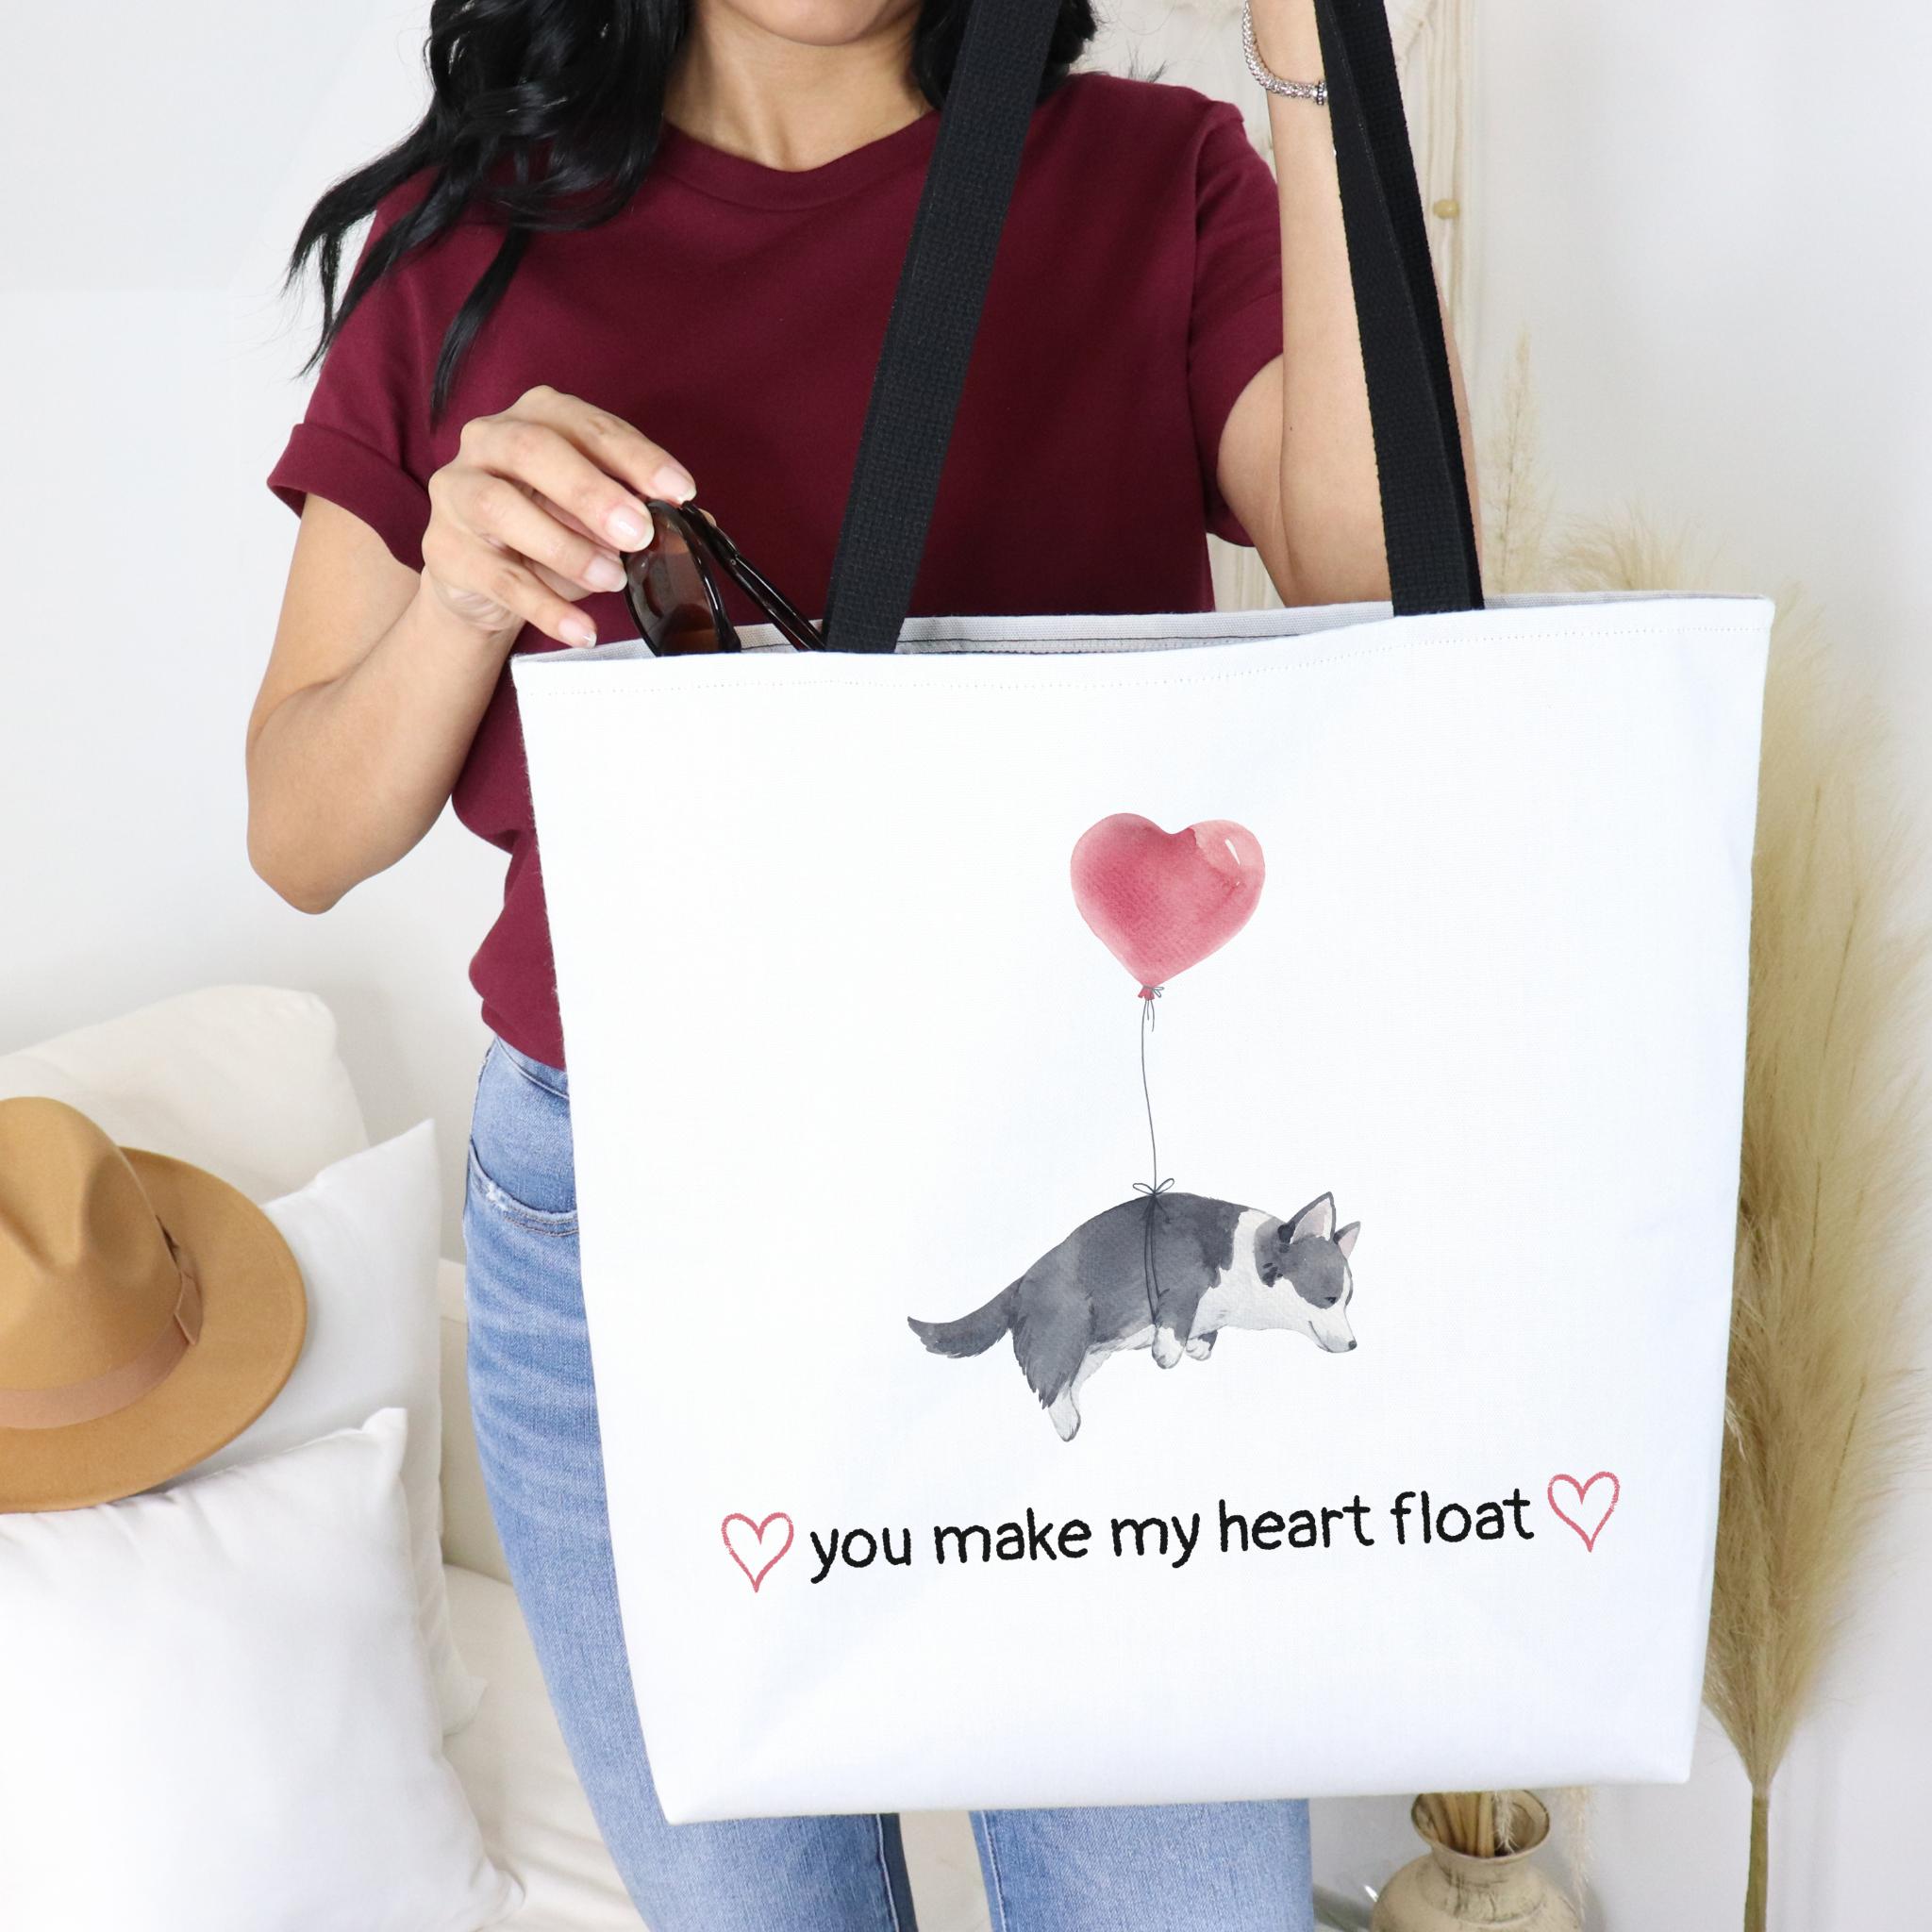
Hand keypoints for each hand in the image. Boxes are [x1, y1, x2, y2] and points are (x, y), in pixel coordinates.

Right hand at [420, 385, 696, 648]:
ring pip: (502, 508)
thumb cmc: (548, 530)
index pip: (588, 426)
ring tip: (612, 580)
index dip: (636, 457)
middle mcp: (487, 441)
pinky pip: (498, 578)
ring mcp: (457, 492)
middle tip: (637, 532)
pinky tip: (581, 628)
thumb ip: (642, 510)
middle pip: (533, 449)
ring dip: (566, 547)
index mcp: (536, 416)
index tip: (680, 489)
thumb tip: (699, 522)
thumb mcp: (598, 516)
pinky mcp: (445, 550)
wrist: (484, 580)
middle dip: (592, 491)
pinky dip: (545, 607)